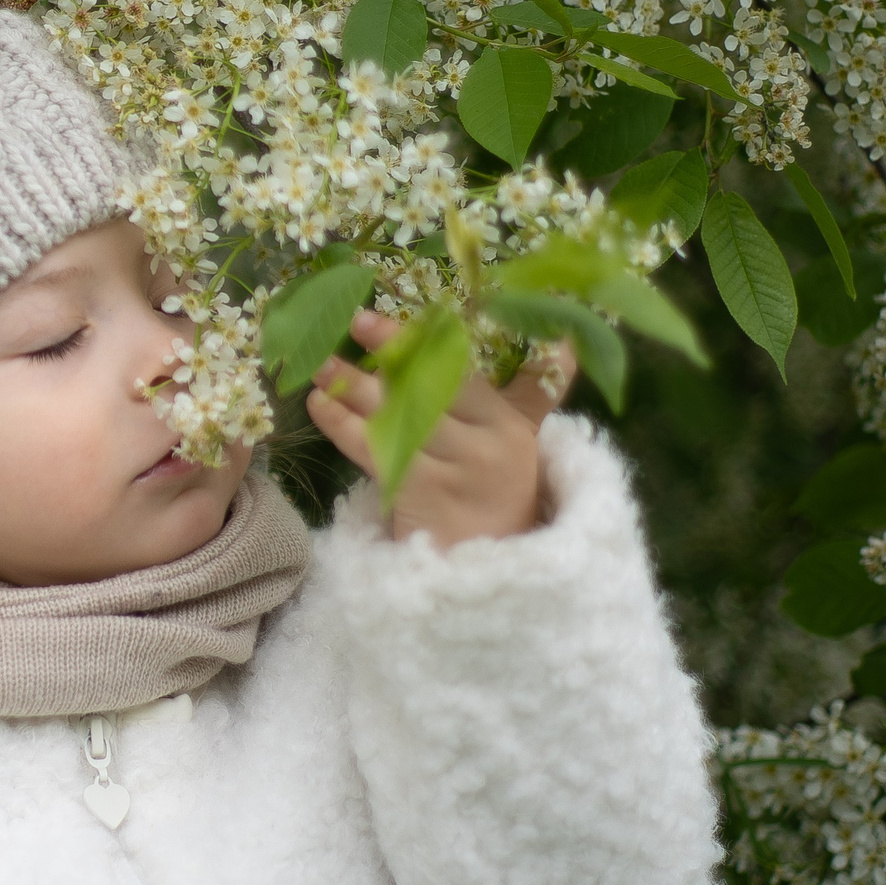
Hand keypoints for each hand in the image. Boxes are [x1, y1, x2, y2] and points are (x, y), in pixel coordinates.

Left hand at [304, 310, 575, 545]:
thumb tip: (567, 342)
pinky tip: (318, 403)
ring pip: (395, 415)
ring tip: (318, 360)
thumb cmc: (499, 496)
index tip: (402, 311)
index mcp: (508, 425)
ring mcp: (451, 472)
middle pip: (430, 387)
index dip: (430, 340)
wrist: (490, 573)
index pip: (466, 372)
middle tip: (353, 317)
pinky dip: (341, 424)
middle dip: (391, 350)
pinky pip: (372, 450)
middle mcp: (483, 445)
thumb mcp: (523, 443)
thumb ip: (534, 393)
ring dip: (352, 384)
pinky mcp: (417, 495)